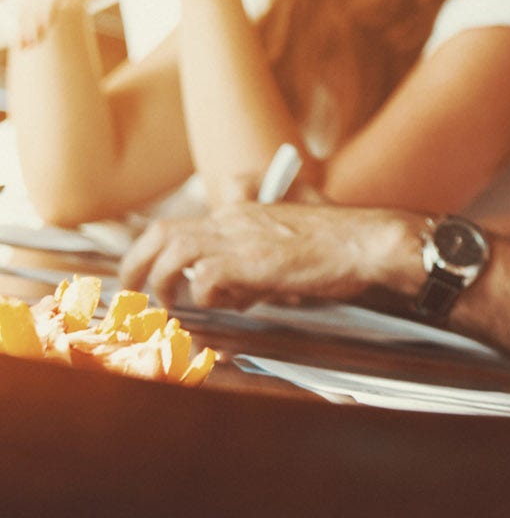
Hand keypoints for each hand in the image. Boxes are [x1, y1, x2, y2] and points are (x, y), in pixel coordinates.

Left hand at [119, 202, 419, 310]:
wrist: (367, 241)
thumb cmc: (342, 244)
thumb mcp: (292, 240)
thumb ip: (260, 255)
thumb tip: (238, 292)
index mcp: (243, 210)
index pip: (181, 223)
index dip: (153, 248)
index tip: (147, 271)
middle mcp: (234, 219)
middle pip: (162, 232)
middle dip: (137, 262)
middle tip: (133, 290)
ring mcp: (241, 238)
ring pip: (175, 254)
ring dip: (164, 283)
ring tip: (169, 307)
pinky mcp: (252, 262)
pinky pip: (207, 282)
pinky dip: (208, 298)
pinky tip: (229, 305)